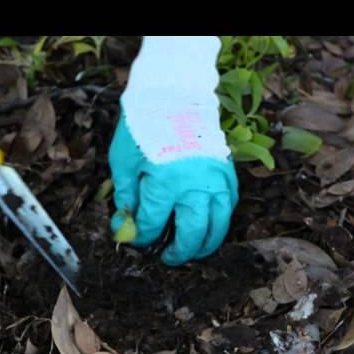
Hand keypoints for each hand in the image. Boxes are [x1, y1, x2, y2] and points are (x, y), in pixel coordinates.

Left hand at [109, 111, 238, 265]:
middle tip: (168, 258)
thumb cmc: (143, 127)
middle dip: (179, 251)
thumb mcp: (123, 162)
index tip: (136, 240)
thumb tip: (126, 225)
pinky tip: (210, 225)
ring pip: (218, 225)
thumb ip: (126, 196)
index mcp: (164, 184)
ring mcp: (215, 180)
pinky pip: (229, 205)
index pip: (153, 225)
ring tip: (194, 251)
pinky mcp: (227, 171)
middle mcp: (195, 186)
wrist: (174, 95)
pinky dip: (221, 219)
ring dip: (206, 243)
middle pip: (191, 233)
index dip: (142, 238)